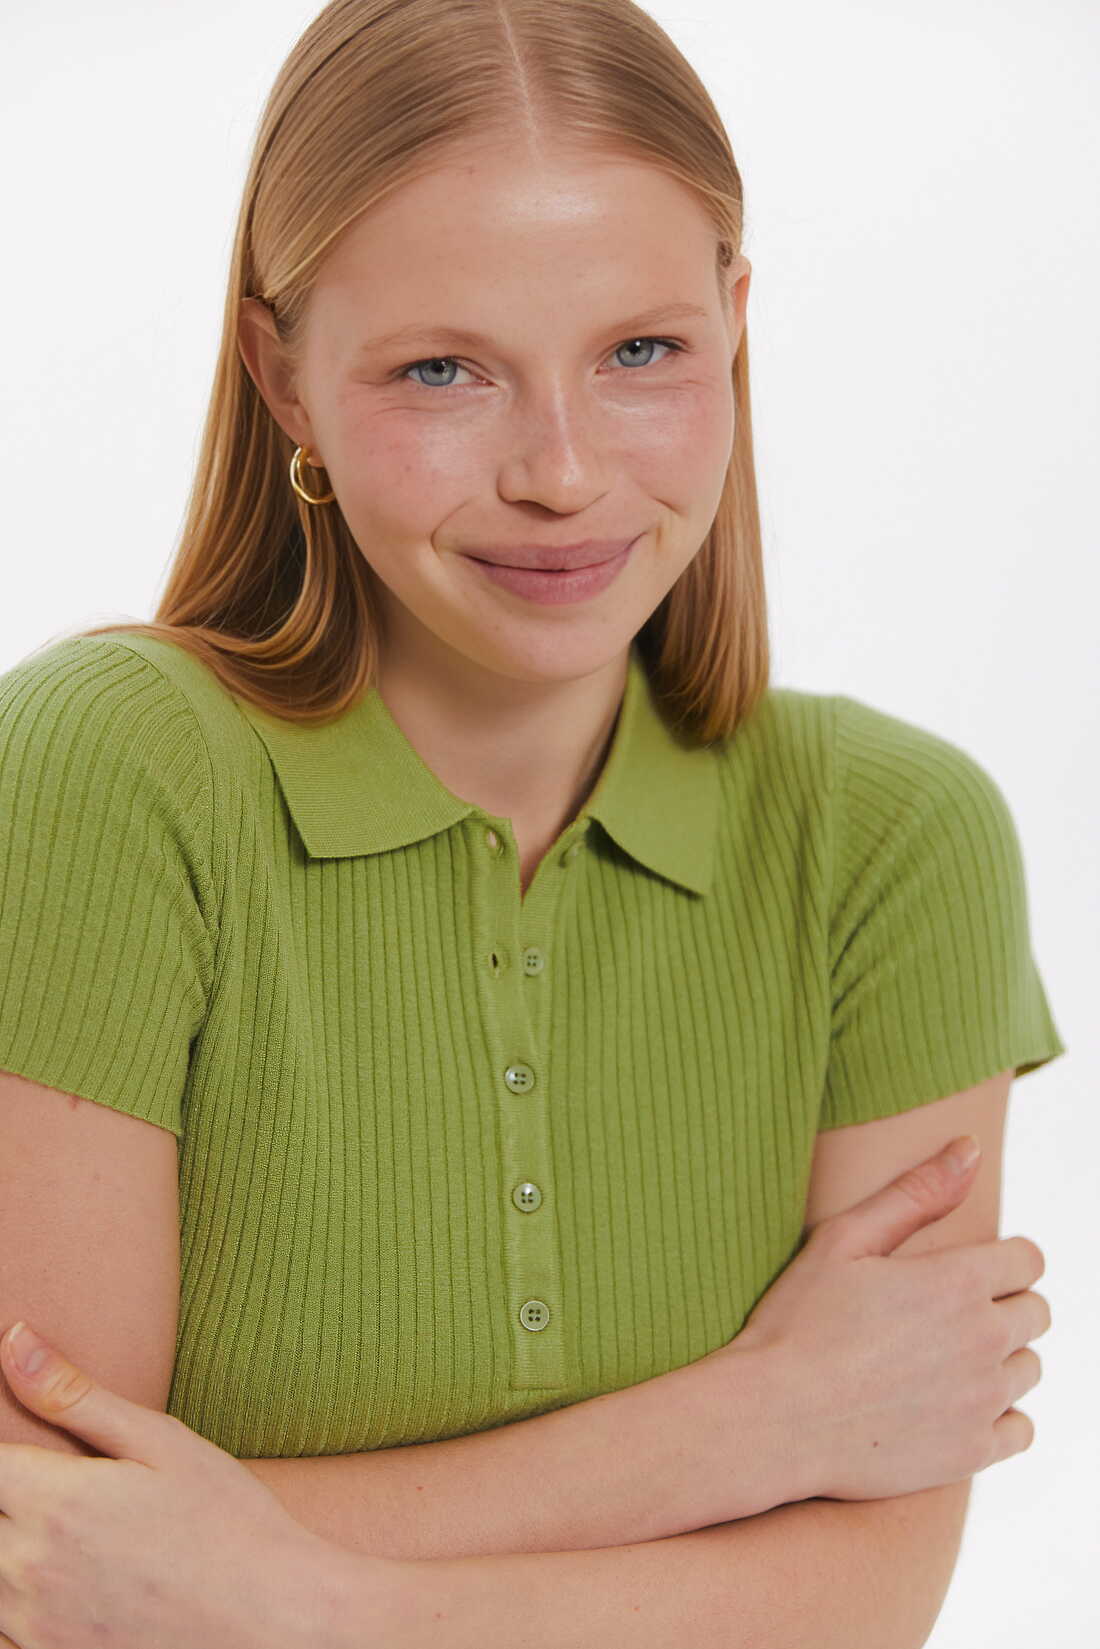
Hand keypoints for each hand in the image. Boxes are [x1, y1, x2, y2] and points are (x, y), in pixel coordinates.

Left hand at [0, 1321, 344, 1648]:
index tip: (26, 1448)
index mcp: (56, 1500)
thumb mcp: (162, 1442)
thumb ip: (75, 1398)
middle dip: (9, 1489)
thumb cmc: (226, 1521)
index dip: (1, 1444)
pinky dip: (12, 1602)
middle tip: (52, 1480)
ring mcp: (33, 1624)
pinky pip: (0, 1631)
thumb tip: (14, 1341)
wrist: (272, 1618)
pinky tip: (57, 1580)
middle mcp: (29, 1566)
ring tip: (68, 1525)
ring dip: (10, 1541)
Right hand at [705, 1137, 1050, 1504]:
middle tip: (942, 1316)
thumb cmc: (798, 1321)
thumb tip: (969, 1147)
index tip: (963, 1270)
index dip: (1000, 1259)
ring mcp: (983, 1400)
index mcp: (959, 1281)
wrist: (774, 1417)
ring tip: (941, 1360)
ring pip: (1029, 1369)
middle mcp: (984, 1339)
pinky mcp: (973, 1452)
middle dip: (1001, 1305)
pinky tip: (952, 1405)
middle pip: (1036, 1312)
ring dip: (999, 1359)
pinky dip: (998, 1416)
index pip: (1028, 1259)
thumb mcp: (845, 1239)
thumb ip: (915, 1192)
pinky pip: (1021, 1429)